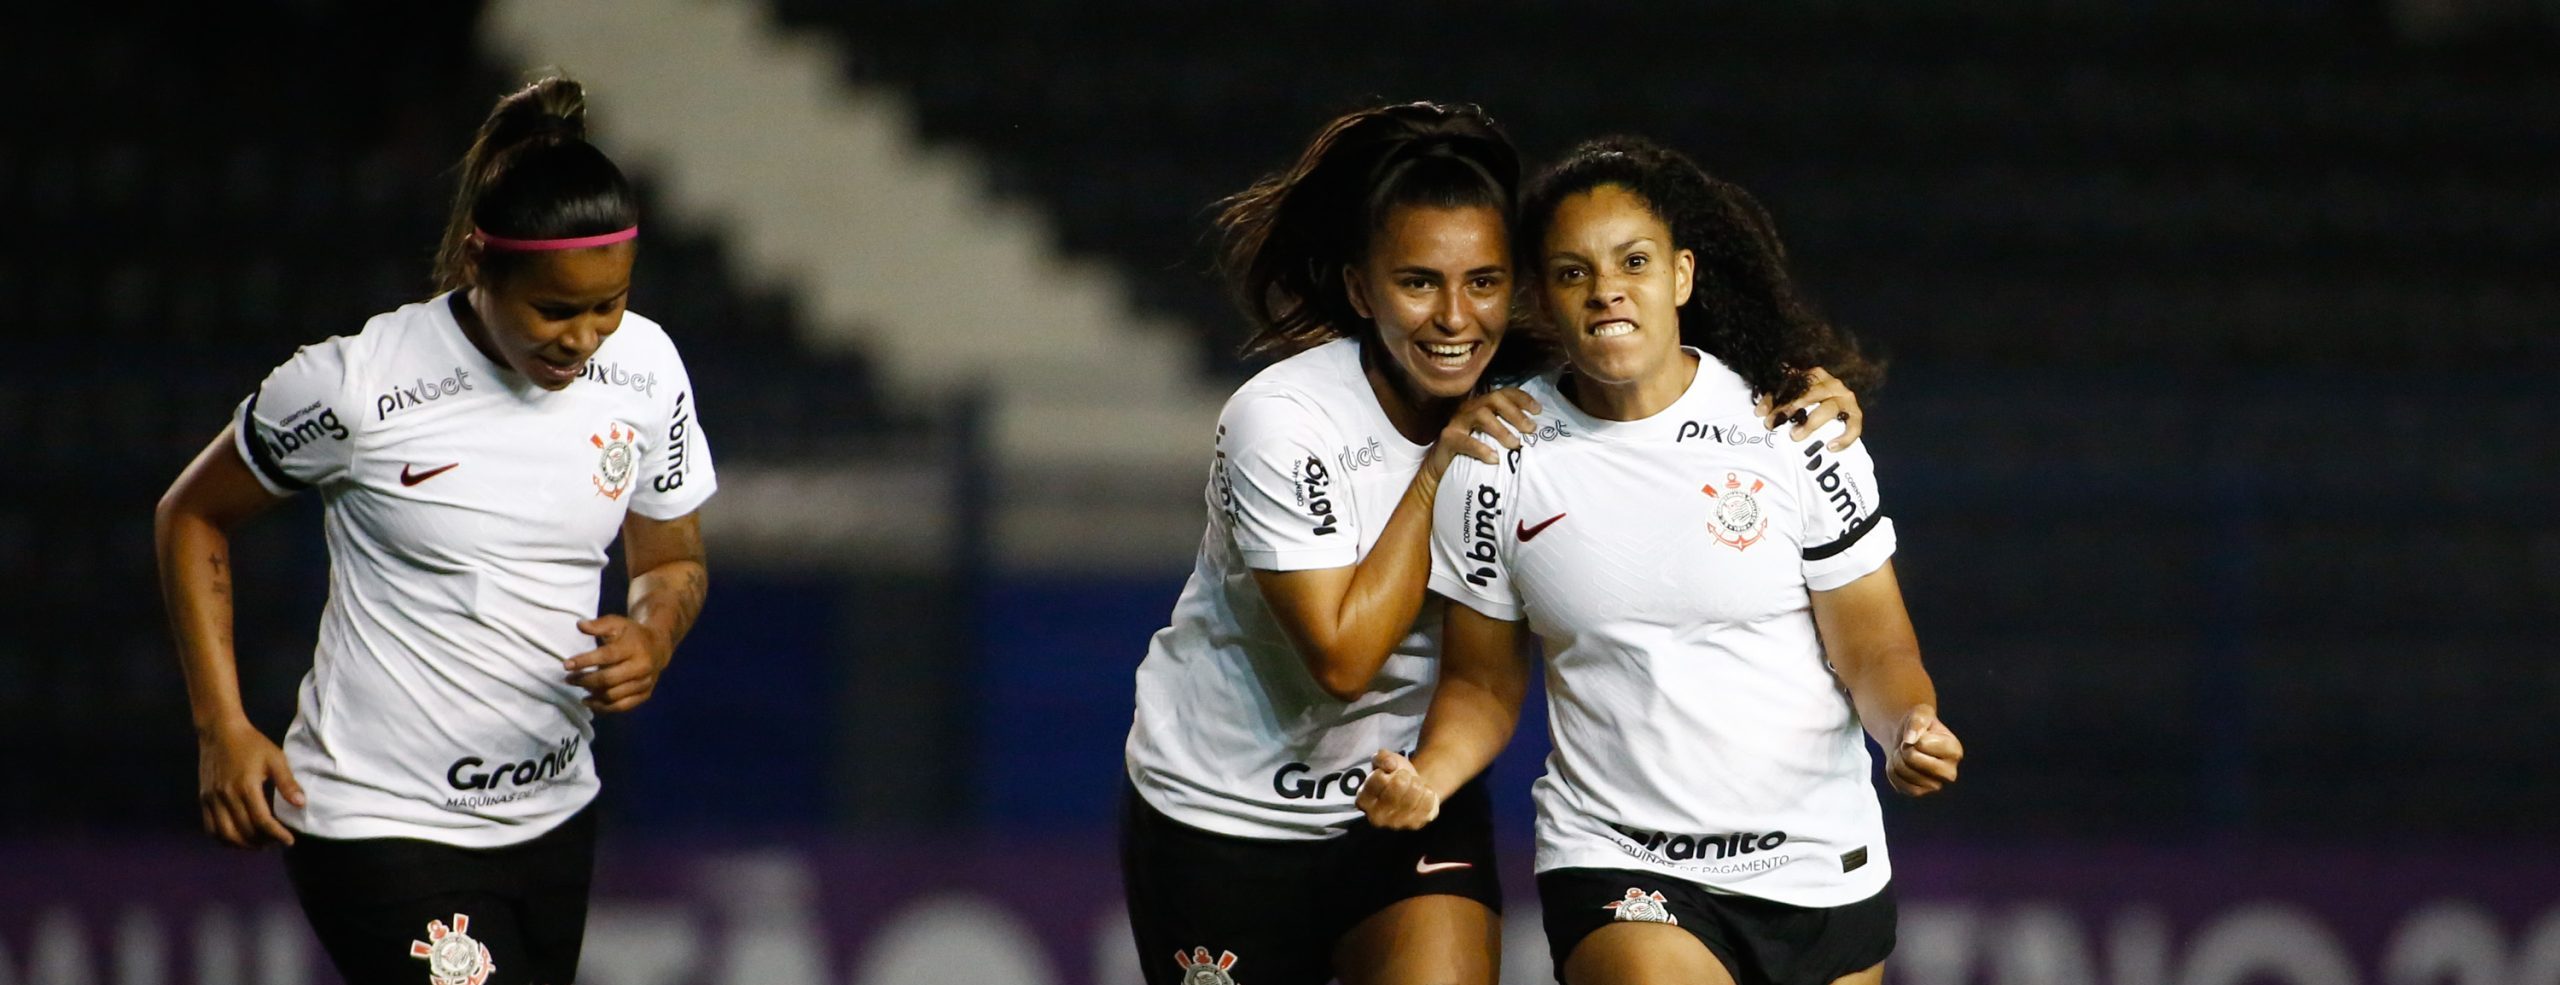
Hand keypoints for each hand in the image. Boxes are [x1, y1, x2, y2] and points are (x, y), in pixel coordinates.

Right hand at [197, 719, 303, 847]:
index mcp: (246, 787)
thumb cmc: (252, 744)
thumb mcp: (275, 759)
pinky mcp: (204, 799)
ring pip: (225, 834)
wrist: (220, 732)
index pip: (262, 821)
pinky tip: (238, 839)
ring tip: (259, 844)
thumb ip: (287, 782)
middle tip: (276, 842)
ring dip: (243, 845)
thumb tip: (300, 804)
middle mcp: (226, 797)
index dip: (277, 835)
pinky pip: (210, 828)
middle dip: (263, 841)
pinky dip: (224, 839)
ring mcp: (212, 800)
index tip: (289, 841)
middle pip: (244, 831)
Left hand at [567, 615, 672, 712]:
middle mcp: (642, 667)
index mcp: (634, 647)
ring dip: (592, 695)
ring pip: (613, 696)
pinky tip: (590, 702)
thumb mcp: (617, 623)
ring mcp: (645, 683)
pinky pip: (622, 706)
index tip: (566, 665)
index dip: (585, 661)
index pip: (606, 656)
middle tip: (568, 679)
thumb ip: (598, 625)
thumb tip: (580, 625)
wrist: (658, 647)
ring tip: (578, 689)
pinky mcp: (645, 694)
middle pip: (608, 679)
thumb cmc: (631, 634)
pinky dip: (603, 707)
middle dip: (585, 680)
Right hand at [1355, 750, 1441, 829]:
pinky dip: (1428, 792)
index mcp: (1363, 800)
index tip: (1389, 772)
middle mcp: (1376, 817)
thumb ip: (1382, 757)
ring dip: (1417, 783)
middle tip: (1404, 779)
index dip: (1389, 768)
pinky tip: (1421, 795)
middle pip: (1399, 784)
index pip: (1379, 778)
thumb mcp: (1384, 760)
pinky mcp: (1416, 824)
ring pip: (1415, 791)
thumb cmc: (1394, 775)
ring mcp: (1396, 824)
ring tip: (1413, 786)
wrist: (1413, 791)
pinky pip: (1429, 799)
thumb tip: (1390, 764)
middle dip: (1405, 775)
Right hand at [1427, 387, 1542, 474]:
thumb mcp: (1492, 438)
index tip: (1538, 410)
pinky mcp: (1448, 439)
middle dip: (1515, 413)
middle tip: (1530, 430)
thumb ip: (1508, 431)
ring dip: (1501, 429)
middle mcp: (1470, 408)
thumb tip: (1534, 434)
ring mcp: (1457, 422)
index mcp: (1483, 405)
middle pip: (1494, 399)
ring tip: (1514, 444)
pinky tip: (1494, 458)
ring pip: (1481, 415)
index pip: (1504, 393)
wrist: (1443, 468)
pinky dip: (1482, 449)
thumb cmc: (1473, 452)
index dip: (1522, 398)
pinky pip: (1465, 441)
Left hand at [1758, 366, 1861, 450]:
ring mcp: (1845, 398)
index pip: (1793, 384)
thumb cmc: (1811, 400)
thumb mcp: (1793, 396)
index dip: (1776, 398)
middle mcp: (1831, 384)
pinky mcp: (1856, 414)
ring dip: (1811, 423)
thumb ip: (1776, 400)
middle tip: (1774, 423)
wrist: (1839, 402)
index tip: (1761, 413)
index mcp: (1814, 376)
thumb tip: (1760, 412)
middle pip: (1810, 394)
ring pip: (1829, 408)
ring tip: (1795, 436)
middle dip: (1790, 408)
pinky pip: (1853, 426)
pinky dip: (1844, 437)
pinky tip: (1831, 447)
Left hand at [1888, 705, 1962, 795]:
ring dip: (1897, 759)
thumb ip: (1917, 722)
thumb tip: (1910, 740)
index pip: (1922, 744)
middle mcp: (1950, 772)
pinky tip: (1901, 765)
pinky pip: (1900, 785)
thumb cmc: (1919, 724)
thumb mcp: (1920, 713)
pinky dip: (1893, 772)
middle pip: (1913, 760)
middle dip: (1904, 749)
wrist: (1908, 739)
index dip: (1912, 736)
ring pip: (1904, 772)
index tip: (1918, 735)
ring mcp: (1935, 785)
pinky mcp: (1920, 792)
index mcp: (1955, 751)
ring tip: (1905, 753)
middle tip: (1909, 746)